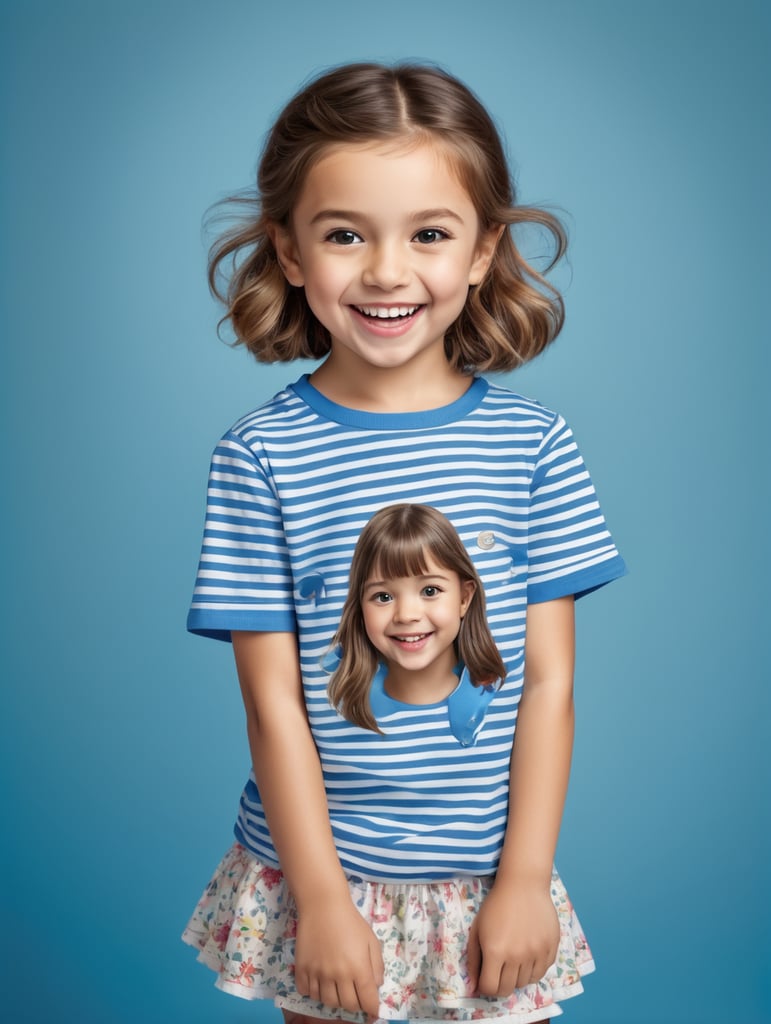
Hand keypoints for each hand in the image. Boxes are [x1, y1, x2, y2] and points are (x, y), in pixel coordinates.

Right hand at [294, 896, 383, 1016]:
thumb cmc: (350, 921)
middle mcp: (338, 975)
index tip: (372, 1012)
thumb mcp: (371, 940)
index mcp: (358, 968)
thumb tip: (376, 986)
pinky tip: (320, 981)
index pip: (367, 1001)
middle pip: (347, 1005)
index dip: (372, 1010)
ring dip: (335, 999)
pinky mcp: (302, 969)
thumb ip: (377, 966)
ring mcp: (318, 973)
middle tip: (355, 995)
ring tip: (337, 987)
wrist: (322, 905)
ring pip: (327, 1002)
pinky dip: (314, 992)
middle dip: (354, 1004)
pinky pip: (307, 992)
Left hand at [466, 880, 558, 995]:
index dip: (485, 986)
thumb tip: (474, 986)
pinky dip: (532, 970)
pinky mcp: (551, 948)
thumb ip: (474, 960)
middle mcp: (517, 956)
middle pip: (508, 989)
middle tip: (499, 971)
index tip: (486, 978)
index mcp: (495, 951)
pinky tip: (527, 956)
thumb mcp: (477, 929)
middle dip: (500, 984)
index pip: (490, 988)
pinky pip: (541, 973)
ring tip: (513, 960)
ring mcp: (536, 953)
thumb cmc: (496, 905)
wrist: (523, 885)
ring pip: (525, 982)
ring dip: (516, 977)